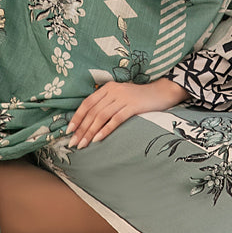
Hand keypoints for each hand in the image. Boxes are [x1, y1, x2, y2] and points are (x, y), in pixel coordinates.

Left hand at [68, 78, 186, 148]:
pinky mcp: (133, 106)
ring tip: (83, 144)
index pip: (87, 103)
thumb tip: (90, 120)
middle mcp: (113, 91)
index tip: (69, 130)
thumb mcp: (121, 95)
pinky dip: (106, 130)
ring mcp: (123, 98)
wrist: (162, 92)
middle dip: (81, 128)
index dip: (77, 117)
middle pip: (92, 111)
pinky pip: (116, 119)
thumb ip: (107, 102)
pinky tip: (99, 139)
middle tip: (74, 143)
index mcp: (108, 88)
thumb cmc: (140, 97)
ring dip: (90, 132)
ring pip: (101, 116)